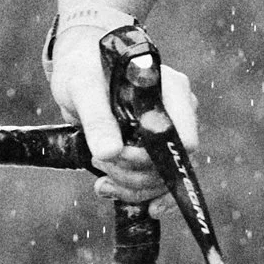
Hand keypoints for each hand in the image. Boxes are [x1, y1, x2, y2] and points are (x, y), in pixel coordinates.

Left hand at [52, 38, 199, 207]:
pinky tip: (108, 188)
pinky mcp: (154, 150)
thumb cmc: (84, 70)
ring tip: (99, 168)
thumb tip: (110, 152)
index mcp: (171, 90)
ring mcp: (167, 134)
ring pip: (163, 179)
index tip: (121, 154)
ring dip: (129, 184)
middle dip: (133, 171)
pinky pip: (156, 184)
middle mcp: (177, 113)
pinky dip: (133, 193)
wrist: (80, 73)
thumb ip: (97, 118)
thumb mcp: (84, 88)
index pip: (184, 137)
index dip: (156, 156)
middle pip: (172, 163)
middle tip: (99, 159)